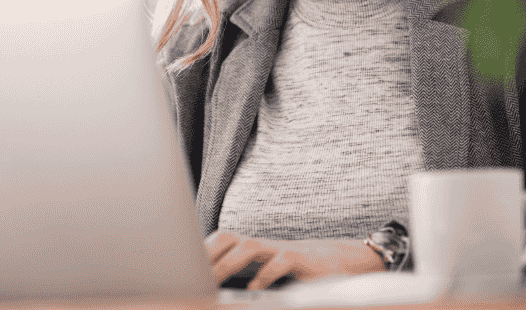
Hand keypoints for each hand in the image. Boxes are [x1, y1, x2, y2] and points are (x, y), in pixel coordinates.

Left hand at [205, 229, 385, 289]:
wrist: (343, 261)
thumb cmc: (300, 270)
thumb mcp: (268, 272)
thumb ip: (246, 275)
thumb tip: (216, 284)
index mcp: (253, 249)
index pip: (221, 240)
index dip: (201, 250)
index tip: (181, 267)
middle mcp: (264, 246)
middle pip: (229, 237)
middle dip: (208, 254)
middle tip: (193, 275)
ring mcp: (282, 249)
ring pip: (250, 245)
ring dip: (229, 262)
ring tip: (213, 279)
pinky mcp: (302, 260)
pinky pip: (281, 261)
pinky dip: (266, 275)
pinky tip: (256, 289)